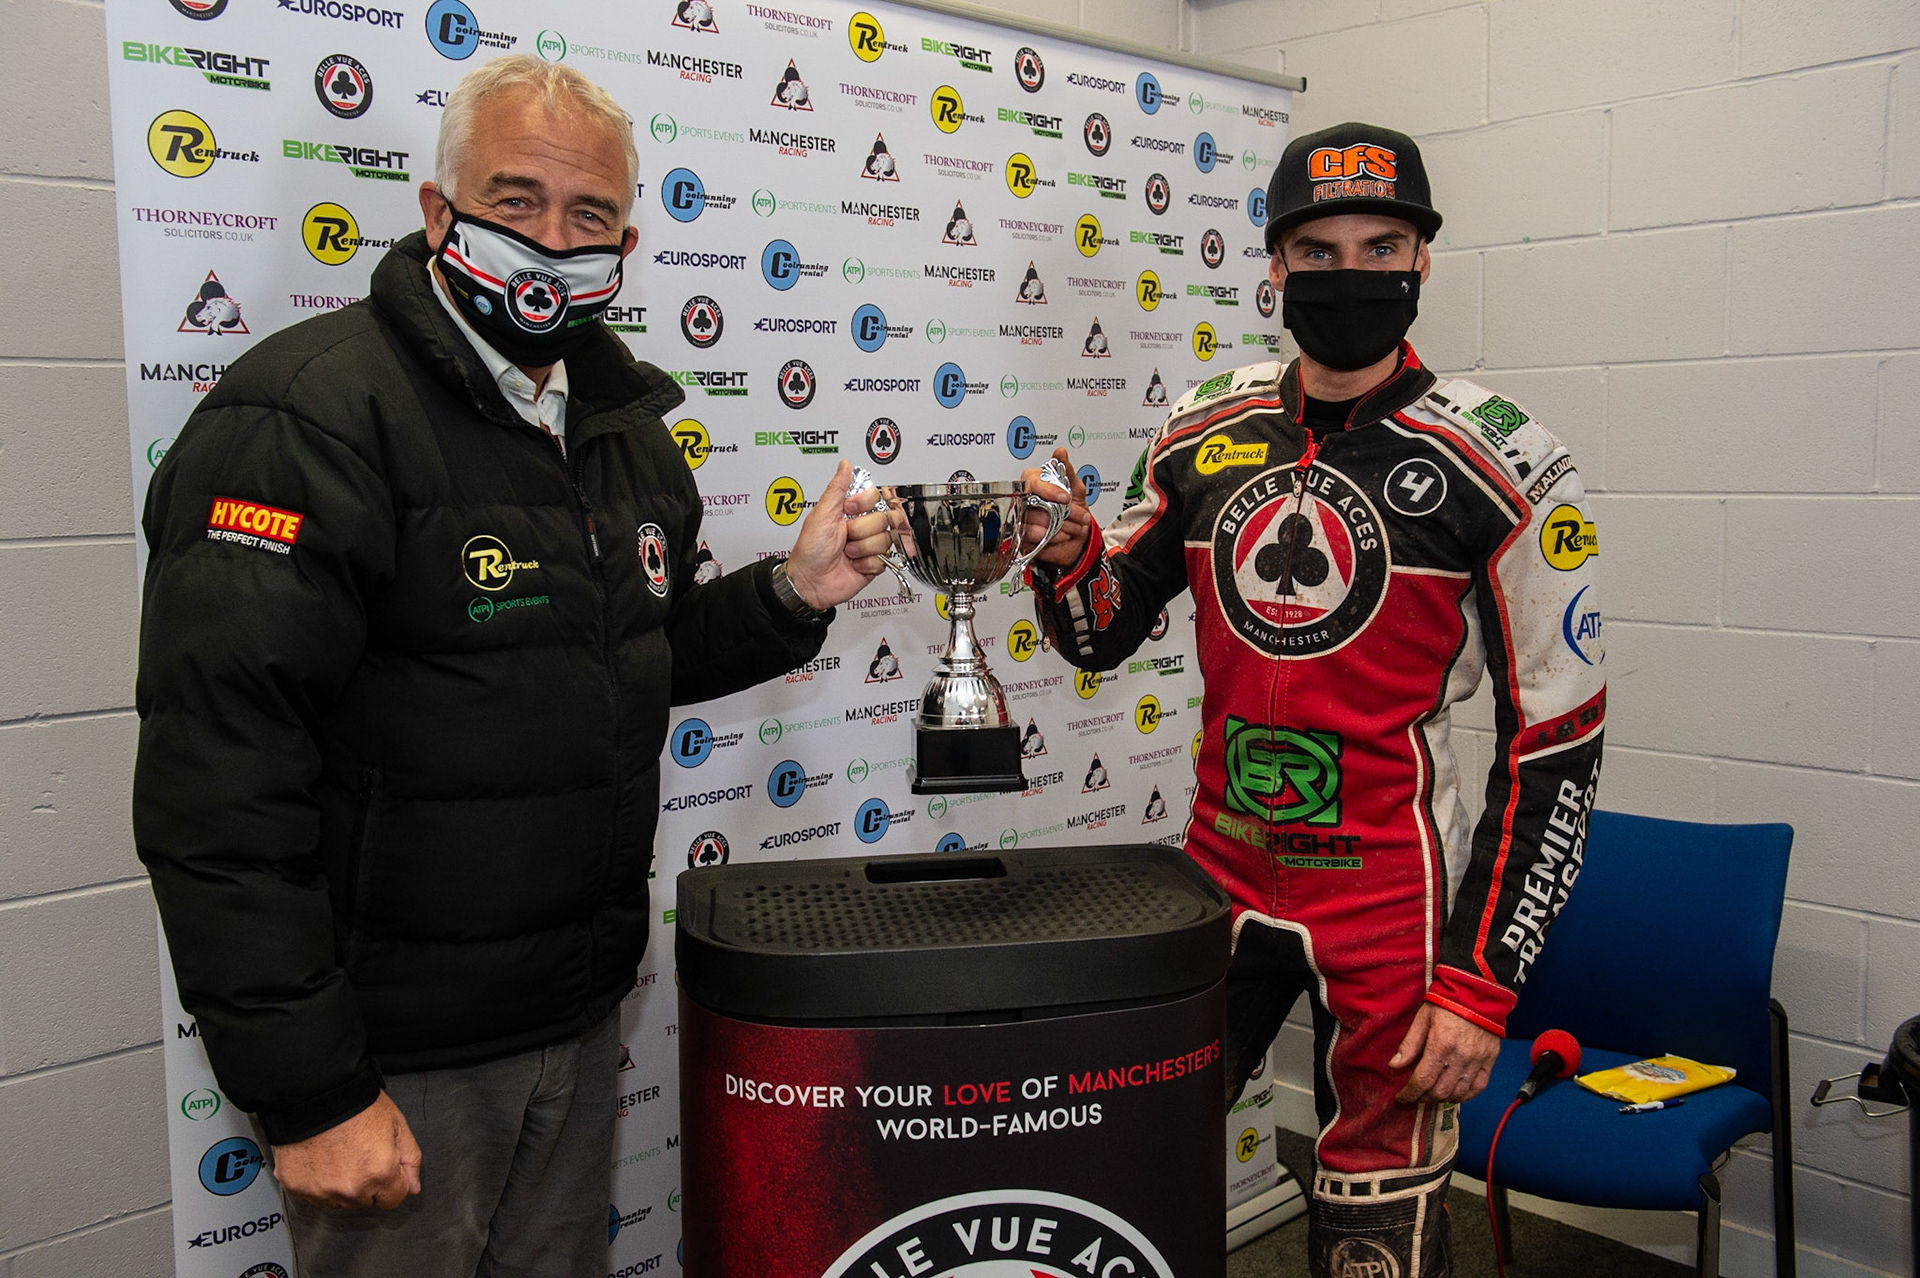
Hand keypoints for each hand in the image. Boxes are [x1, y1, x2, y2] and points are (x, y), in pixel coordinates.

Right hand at [272, 1090, 421, 1209]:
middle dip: (367, 1183)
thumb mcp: (396, 1124)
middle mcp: (351, 1189)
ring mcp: (322, 1192)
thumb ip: (410, 1159)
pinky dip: (318, 1182)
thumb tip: (413, 1187)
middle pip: (366, 1201)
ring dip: (342, 1185)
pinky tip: (320, 1159)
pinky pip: (314, 1195)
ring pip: (340, 1201)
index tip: (384, 1166)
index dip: (392, 1182)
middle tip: (359, 1153)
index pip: (394, 1199)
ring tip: (338, 1154)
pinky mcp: (296, 1188)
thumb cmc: (355, 1104)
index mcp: (379, 1173)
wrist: (313, 1093)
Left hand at [783, 460, 894, 608]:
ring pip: (885, 539)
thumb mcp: (821, 514)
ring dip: (862, 549)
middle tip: (845, 536)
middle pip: (884, 518)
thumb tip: (844, 465)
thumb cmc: (809, 549)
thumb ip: (836, 488)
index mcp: (850, 511)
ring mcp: (868, 546)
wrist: (810, 582)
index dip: (864, 503)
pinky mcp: (873, 564)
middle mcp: (862, 527)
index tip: (848, 510)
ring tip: (847, 553)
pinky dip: (866, 564)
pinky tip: (853, 565)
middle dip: (861, 530)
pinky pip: (884, 559)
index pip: (875, 496)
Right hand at [1019, 446, 1091, 568]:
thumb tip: (1060, 452)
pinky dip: (1050, 536)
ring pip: (1032, 519)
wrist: (1079, 539)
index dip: (1048, 489)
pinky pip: (1030, 535)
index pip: (1032, 481)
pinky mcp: (1023, 535)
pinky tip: (1062, 535)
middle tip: (1078, 515)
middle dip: (1059, 512)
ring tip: (1073, 526)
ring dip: (1058, 525)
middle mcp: (1026, 499)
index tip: (1065, 497)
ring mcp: (1023, 517)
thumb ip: (1067, 470)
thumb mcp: (1076, 488)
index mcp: (1035, 483)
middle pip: (1032, 502)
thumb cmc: (1074, 510)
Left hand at [1391, 1004, 1499, 1104]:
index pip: (1423, 1080)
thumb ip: (1409, 1045)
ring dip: (1442, 1099)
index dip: (1410, 1093)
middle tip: (1415, 1096)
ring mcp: (1478, 1060)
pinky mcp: (1490, 1061)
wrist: (1477, 992)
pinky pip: (1478, 1088)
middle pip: (1440, 1092)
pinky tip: (1453, 1094)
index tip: (1402, 1097)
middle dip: (1423, 1098)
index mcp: (1441, 1045)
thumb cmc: (1447, 1003)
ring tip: (1431, 1095)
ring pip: (1458, 1094)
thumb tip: (1395, 1066)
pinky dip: (1464, 1096)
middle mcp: (1461, 1057)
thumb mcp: (1422, 1019)